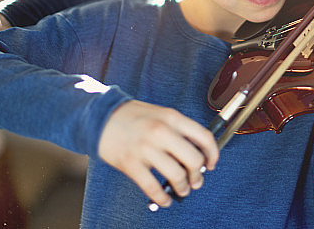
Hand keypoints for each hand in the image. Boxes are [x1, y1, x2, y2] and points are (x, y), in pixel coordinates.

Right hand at [98, 100, 218, 208]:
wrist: (101, 117)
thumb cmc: (132, 116)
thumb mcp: (161, 114)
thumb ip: (179, 129)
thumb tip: (197, 152)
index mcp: (172, 117)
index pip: (204, 137)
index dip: (213, 154)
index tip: (211, 163)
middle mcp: (161, 132)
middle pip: (193, 159)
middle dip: (198, 175)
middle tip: (196, 180)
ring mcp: (146, 148)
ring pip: (177, 176)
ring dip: (183, 187)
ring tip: (182, 189)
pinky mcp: (131, 164)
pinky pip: (153, 188)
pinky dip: (162, 198)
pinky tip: (164, 199)